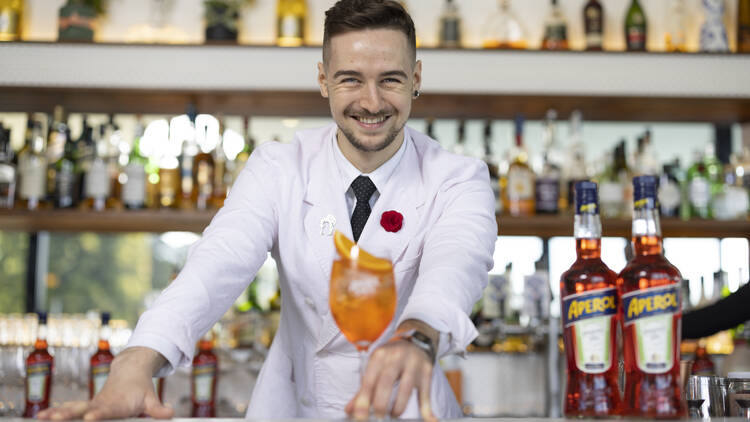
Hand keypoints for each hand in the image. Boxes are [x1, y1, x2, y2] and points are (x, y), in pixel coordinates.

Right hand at [37, 347, 172, 420]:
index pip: (107, 410)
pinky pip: (70, 409)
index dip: (99, 414)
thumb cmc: (140, 389)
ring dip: (57, 412)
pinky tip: (41, 416)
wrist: (130, 371)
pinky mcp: (87, 406)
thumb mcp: (151, 399)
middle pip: (84, 409)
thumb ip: (158, 409)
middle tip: (56, 418)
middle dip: (69, 414)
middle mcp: (101, 403)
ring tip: (43, 417)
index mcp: (117, 403)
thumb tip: (170, 414)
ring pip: (72, 408)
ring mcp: (92, 404)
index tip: (90, 418)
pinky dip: (56, 411)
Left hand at [345, 339, 436, 420]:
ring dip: (398, 407)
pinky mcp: (426, 371)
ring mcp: (413, 363)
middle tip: (378, 417)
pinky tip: (428, 419)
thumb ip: (363, 390)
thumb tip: (350, 410)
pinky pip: (425, 392)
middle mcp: (396, 356)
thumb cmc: (391, 358)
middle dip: (381, 404)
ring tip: (393, 415)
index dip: (364, 399)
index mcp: (380, 355)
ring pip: (406, 388)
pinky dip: (426, 408)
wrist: (415, 341)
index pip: (369, 379)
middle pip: (386, 382)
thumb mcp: (376, 367)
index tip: (361, 416)